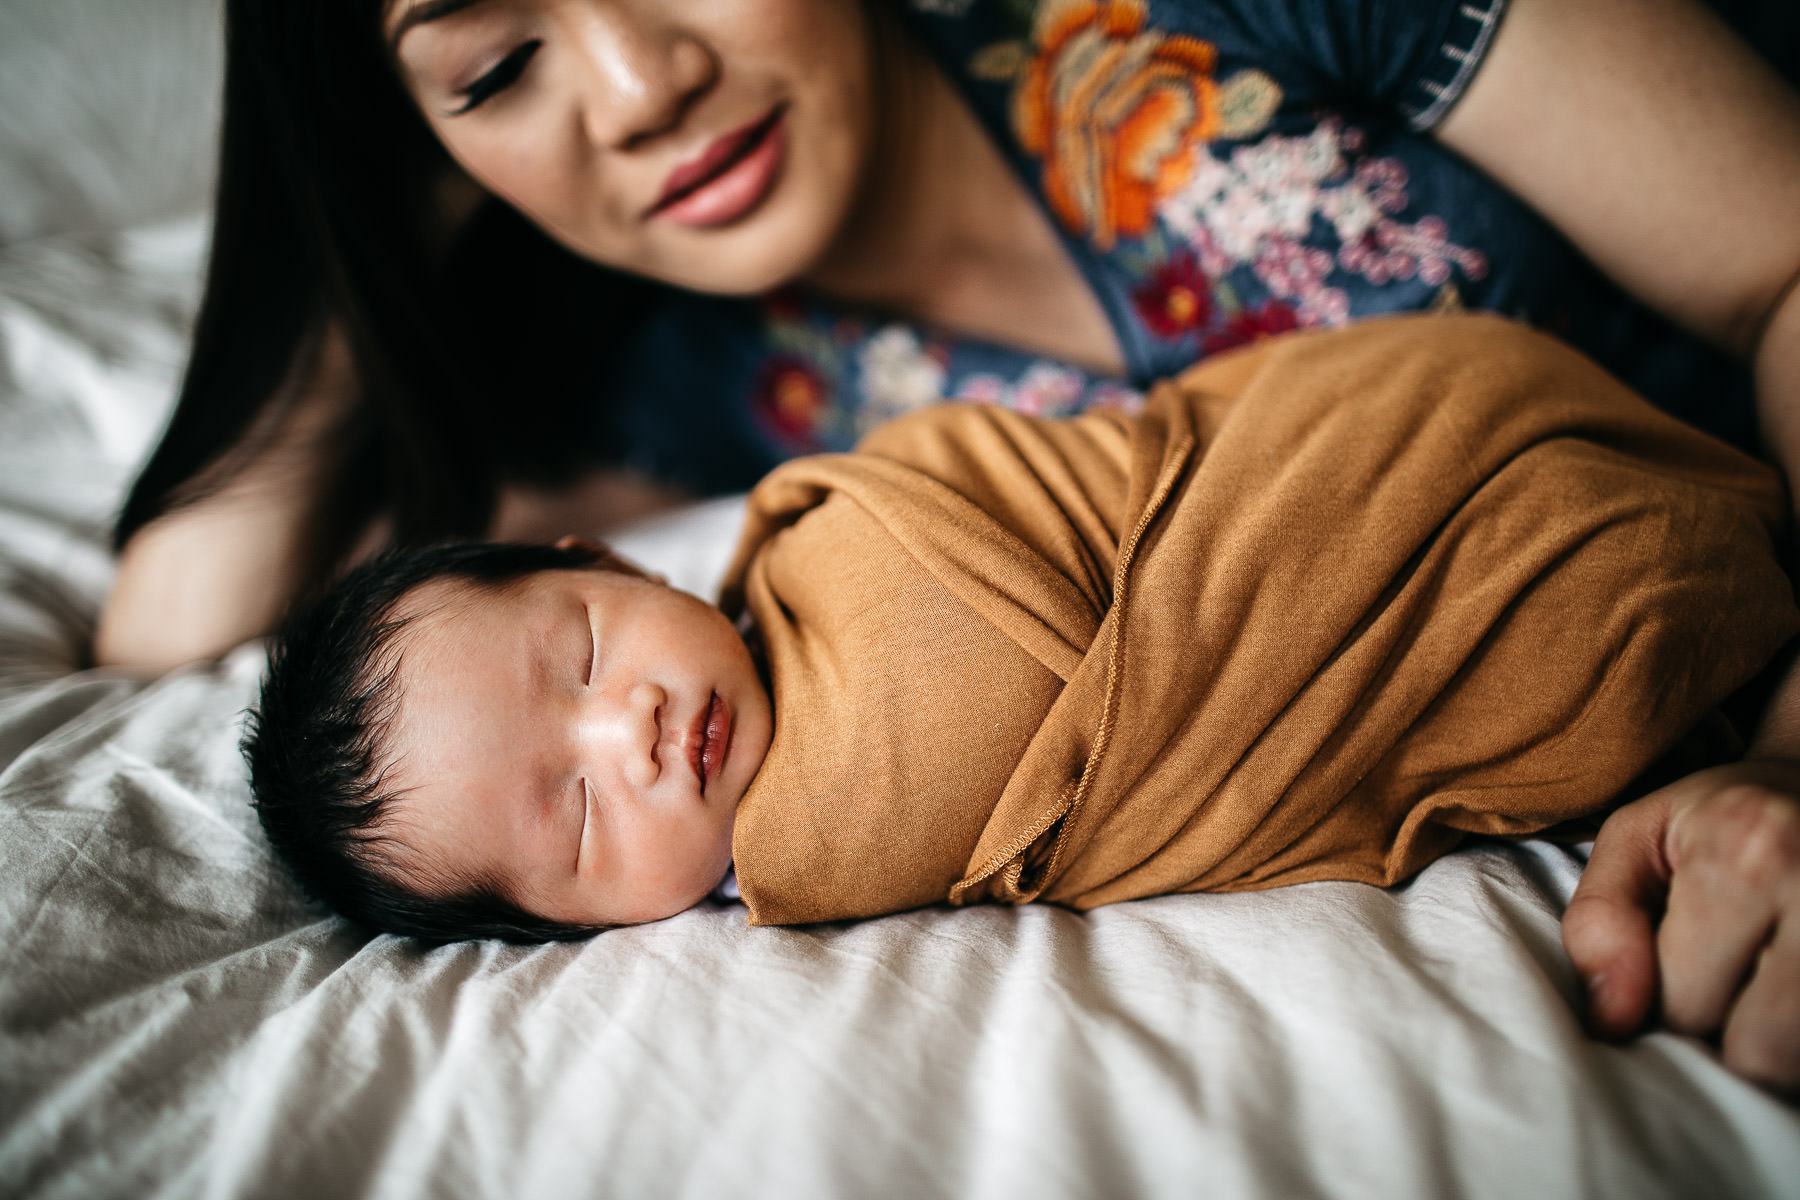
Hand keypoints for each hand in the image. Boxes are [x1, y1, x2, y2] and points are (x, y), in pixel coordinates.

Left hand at [1562, 757, 1799, 1093]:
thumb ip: (1600, 920)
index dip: (1671, 998)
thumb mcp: (1638, 836)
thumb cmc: (1722, 814)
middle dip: (1732, 1025)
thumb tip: (1610, 1023)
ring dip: (1778, 1036)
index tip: (1686, 953)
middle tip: (1738, 969)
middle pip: (1757, 1050)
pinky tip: (1797, 983)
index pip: (1686, 1007)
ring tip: (1770, 977)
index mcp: (1746, 854)